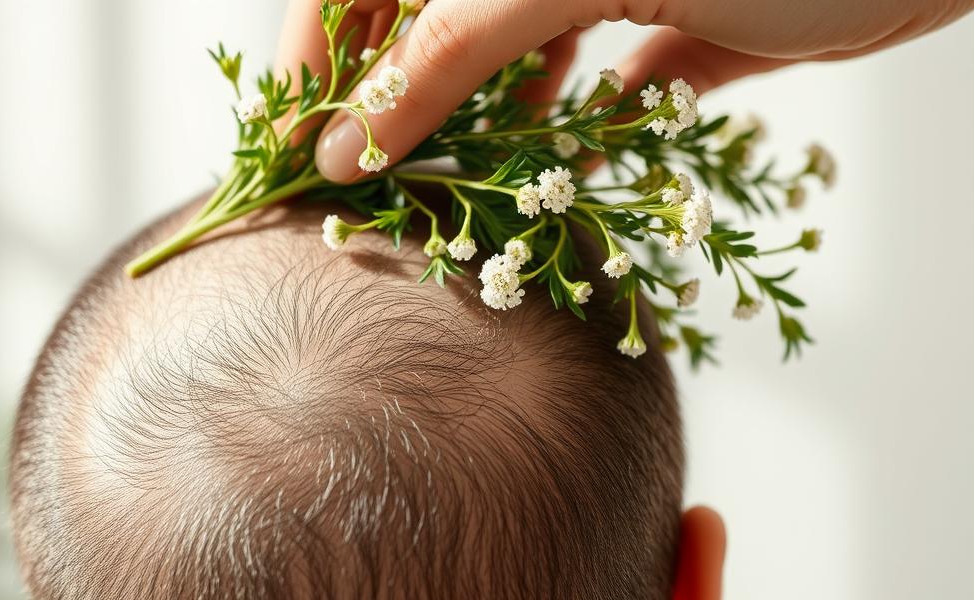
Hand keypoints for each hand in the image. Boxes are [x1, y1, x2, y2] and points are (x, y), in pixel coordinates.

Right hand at [276, 0, 973, 182]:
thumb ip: (452, 49)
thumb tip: (346, 143)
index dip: (316, 52)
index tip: (290, 147)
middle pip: (435, 26)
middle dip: (397, 105)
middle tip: (366, 195)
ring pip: (516, 66)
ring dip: (486, 133)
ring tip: (458, 198)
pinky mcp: (684, 34)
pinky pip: (605, 94)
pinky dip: (584, 141)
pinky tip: (568, 181)